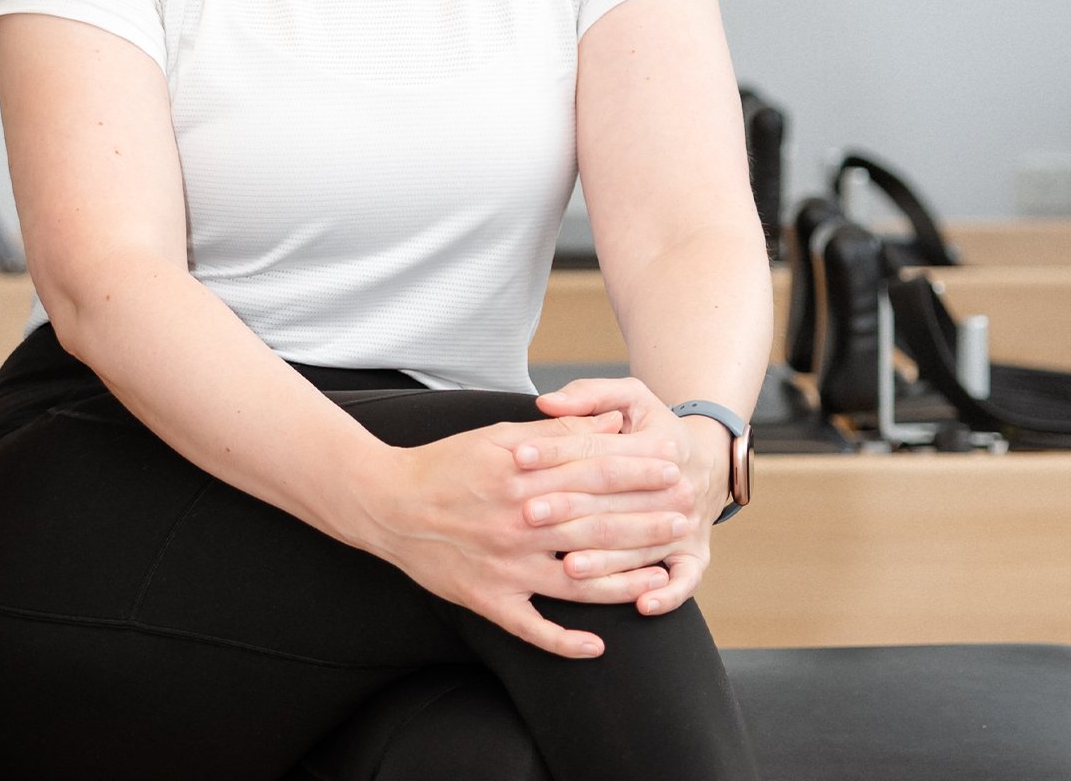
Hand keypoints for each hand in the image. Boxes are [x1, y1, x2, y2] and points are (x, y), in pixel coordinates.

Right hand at [359, 409, 689, 657]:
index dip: (636, 469)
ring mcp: (504, 566)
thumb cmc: (445, 463)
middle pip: (594, 522)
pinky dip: (565, 641)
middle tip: (685, 516)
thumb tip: (609, 423)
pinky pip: (532, 628)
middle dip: (645, 519)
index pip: (591, 471)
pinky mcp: (486, 599)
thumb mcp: (498, 436)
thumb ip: (555, 433)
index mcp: (520, 476)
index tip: (671, 468)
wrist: (386, 503)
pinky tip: (597, 646)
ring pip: (575, 579)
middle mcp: (517, 522)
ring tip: (663, 574)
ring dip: (624, 578)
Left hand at [531, 377, 731, 616]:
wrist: (707, 463)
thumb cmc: (654, 428)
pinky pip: (684, 581)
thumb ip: (589, 395)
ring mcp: (688, 525)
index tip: (518, 455)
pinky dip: (667, 596)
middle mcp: (677, 487)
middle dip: (570, 508)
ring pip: (640, 545)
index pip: (597, 451)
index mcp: (658, 444)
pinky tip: (642, 605)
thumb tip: (547, 402)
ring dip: (605, 559)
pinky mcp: (696, 556)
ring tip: (567, 565)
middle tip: (529, 513)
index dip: (556, 451)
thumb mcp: (631, 397)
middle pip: (615, 501)